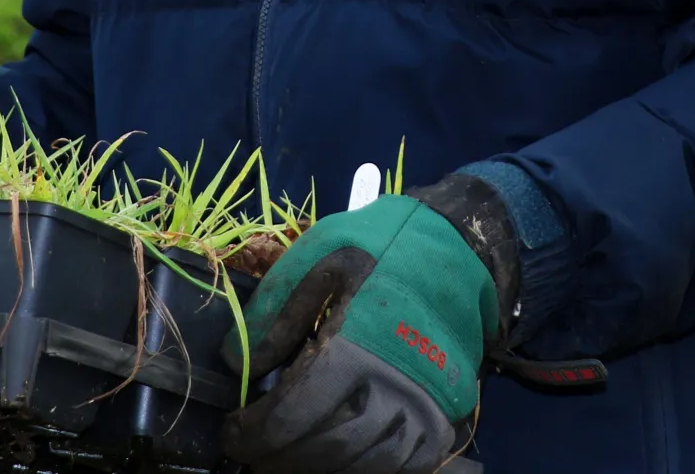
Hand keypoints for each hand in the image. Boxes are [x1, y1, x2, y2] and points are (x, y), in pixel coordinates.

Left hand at [221, 193, 502, 473]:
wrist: (462, 245)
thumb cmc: (387, 243)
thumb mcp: (323, 253)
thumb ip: (277, 309)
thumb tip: (236, 362)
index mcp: (357, 345)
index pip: (293, 414)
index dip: (255, 433)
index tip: (233, 432)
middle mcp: (394, 387)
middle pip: (325, 449)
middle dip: (280, 457)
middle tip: (254, 452)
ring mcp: (423, 409)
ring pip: (362, 465)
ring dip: (318, 468)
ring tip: (287, 458)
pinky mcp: (444, 417)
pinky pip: (401, 465)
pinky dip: (363, 466)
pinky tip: (336, 455)